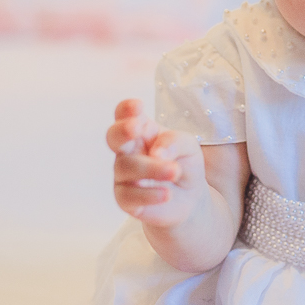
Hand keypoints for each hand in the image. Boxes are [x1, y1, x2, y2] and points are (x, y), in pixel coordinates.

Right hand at [106, 98, 206, 228]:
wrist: (190, 198)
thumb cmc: (185, 164)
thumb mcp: (188, 146)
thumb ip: (174, 141)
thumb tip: (156, 152)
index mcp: (142, 130)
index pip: (125, 115)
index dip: (126, 109)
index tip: (137, 106)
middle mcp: (128, 150)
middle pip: (113, 137)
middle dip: (122, 130)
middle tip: (135, 128)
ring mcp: (123, 174)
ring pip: (126, 166)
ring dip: (151, 168)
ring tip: (175, 171)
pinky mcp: (125, 198)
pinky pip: (128, 195)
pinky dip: (148, 194)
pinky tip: (167, 194)